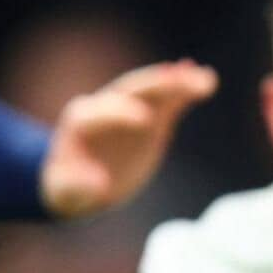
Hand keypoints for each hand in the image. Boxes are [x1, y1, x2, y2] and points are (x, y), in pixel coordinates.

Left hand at [39, 61, 217, 217]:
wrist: (84, 181)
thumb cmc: (69, 187)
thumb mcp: (66, 191)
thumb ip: (76, 185)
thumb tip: (99, 182)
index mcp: (80, 123)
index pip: (100, 111)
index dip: (120, 113)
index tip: (144, 120)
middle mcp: (105, 107)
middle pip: (130, 90)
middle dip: (155, 85)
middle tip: (180, 81)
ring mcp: (129, 108)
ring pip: (153, 89)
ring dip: (179, 82)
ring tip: (207, 80)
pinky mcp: (150, 116)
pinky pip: (168, 99)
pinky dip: (185, 89)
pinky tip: (207, 81)